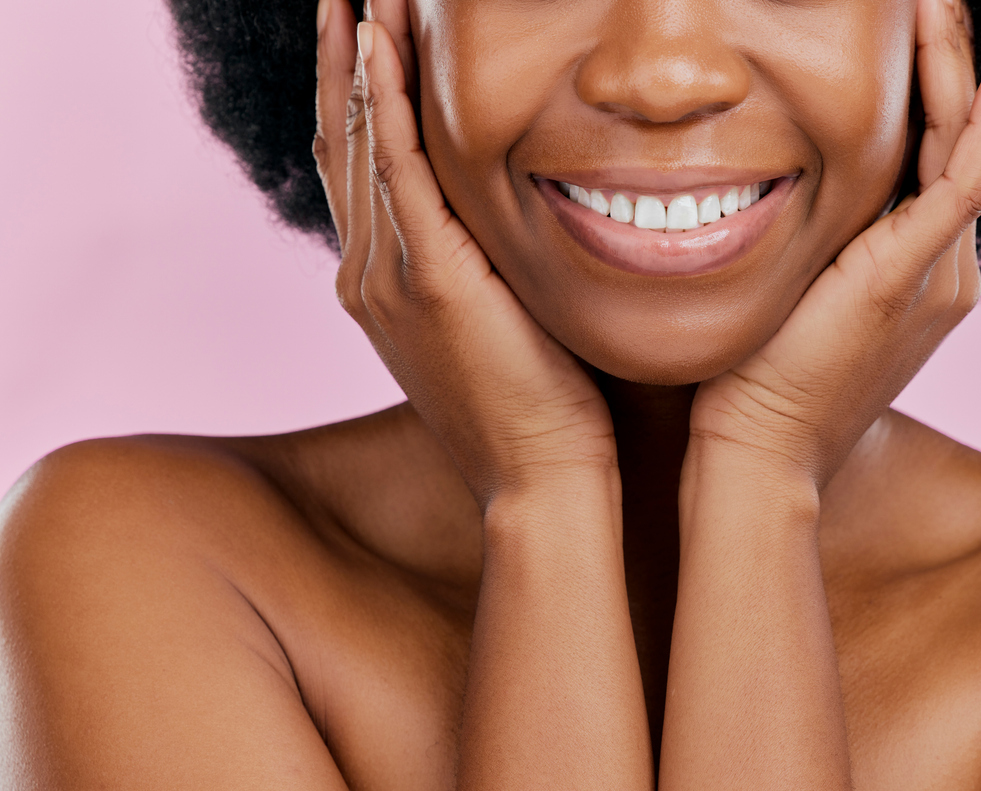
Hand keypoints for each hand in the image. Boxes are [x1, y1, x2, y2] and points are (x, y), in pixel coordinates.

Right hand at [311, 0, 617, 507]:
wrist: (542, 480)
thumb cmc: (542, 407)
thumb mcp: (503, 318)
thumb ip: (490, 262)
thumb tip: (516, 215)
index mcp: (386, 280)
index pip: (361, 165)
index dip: (358, 93)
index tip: (367, 31)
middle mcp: (370, 271)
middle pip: (343, 139)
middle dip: (346, 58)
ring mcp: (388, 276)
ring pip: (359, 141)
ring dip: (359, 57)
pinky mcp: (426, 280)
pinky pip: (393, 170)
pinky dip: (382, 103)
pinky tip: (379, 43)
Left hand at [687, 0, 980, 489]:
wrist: (759, 451)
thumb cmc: (756, 381)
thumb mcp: (791, 300)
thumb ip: (808, 252)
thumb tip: (764, 201)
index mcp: (914, 275)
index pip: (934, 165)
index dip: (930, 97)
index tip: (908, 37)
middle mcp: (941, 273)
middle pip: (959, 147)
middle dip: (949, 69)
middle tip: (935, 1)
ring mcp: (937, 277)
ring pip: (965, 153)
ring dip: (958, 73)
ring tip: (944, 5)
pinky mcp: (916, 279)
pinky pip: (964, 185)